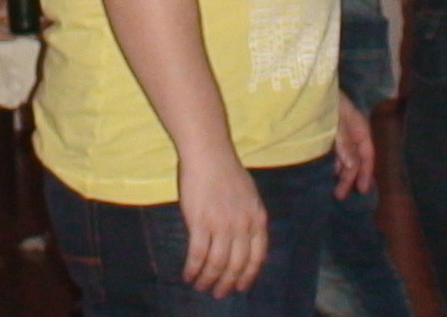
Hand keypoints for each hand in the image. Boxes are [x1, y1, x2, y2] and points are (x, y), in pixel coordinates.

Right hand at [176, 148, 268, 297]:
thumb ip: (250, 218)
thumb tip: (247, 240)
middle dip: (227, 283)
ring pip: (217, 264)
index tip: (241, 286)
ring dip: (208, 279)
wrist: (209, 154)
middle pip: (237, 265)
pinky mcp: (201, 223)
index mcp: (257, 218)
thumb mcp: (250, 195)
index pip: (257, 257)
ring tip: (201, 286)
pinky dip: (193, 269)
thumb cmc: (227, 171)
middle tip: (219, 293)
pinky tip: (188, 275)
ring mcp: (222, 225)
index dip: (248, 275)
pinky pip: (198, 255)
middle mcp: (243, 225)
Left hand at [334, 95, 375, 197]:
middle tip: (339, 195)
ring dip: (339, 171)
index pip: (367, 154)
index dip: (366, 172)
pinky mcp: (325, 132)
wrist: (308, 85)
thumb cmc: (327, 100)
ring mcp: (338, 132)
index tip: (362, 190)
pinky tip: (325, 172)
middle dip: (349, 177)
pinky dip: (331, 162)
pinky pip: (332, 151)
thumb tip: (350, 166)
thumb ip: (344, 143)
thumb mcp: (337, 121)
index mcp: (359, 127)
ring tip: (332, 188)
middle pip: (354, 158)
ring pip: (343, 156)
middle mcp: (351, 132)